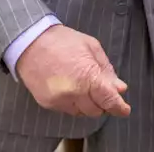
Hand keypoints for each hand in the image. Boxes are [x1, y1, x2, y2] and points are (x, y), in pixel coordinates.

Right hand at [16, 25, 131, 117]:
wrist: (29, 42)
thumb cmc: (61, 40)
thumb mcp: (90, 46)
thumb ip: (106, 69)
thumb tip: (119, 88)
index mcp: (87, 77)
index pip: (109, 100)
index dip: (119, 107)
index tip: (124, 109)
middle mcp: (74, 93)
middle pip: (96, 110)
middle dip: (102, 103)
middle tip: (101, 90)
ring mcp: (59, 100)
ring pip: (82, 113)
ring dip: (87, 104)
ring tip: (82, 85)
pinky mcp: (47, 103)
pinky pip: (67, 110)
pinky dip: (73, 103)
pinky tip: (69, 87)